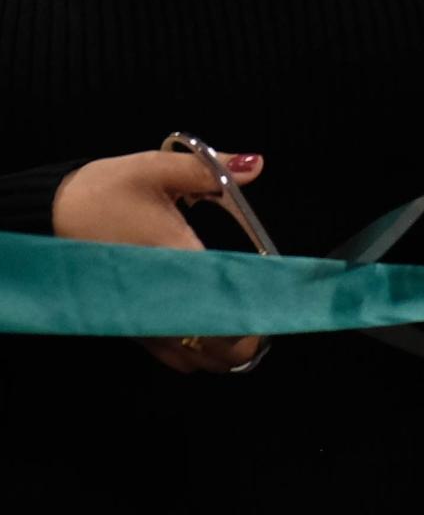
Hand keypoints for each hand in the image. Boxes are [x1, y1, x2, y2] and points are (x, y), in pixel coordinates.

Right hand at [52, 147, 266, 374]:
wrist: (53, 214)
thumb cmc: (108, 189)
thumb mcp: (157, 168)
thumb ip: (209, 169)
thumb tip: (256, 164)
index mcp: (169, 254)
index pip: (218, 295)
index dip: (249, 309)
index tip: (275, 308)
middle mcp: (155, 294)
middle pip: (206, 340)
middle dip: (241, 338)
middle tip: (270, 322)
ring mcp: (139, 315)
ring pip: (187, 355)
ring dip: (220, 350)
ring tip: (252, 332)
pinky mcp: (129, 322)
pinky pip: (165, 352)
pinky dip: (193, 351)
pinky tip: (214, 336)